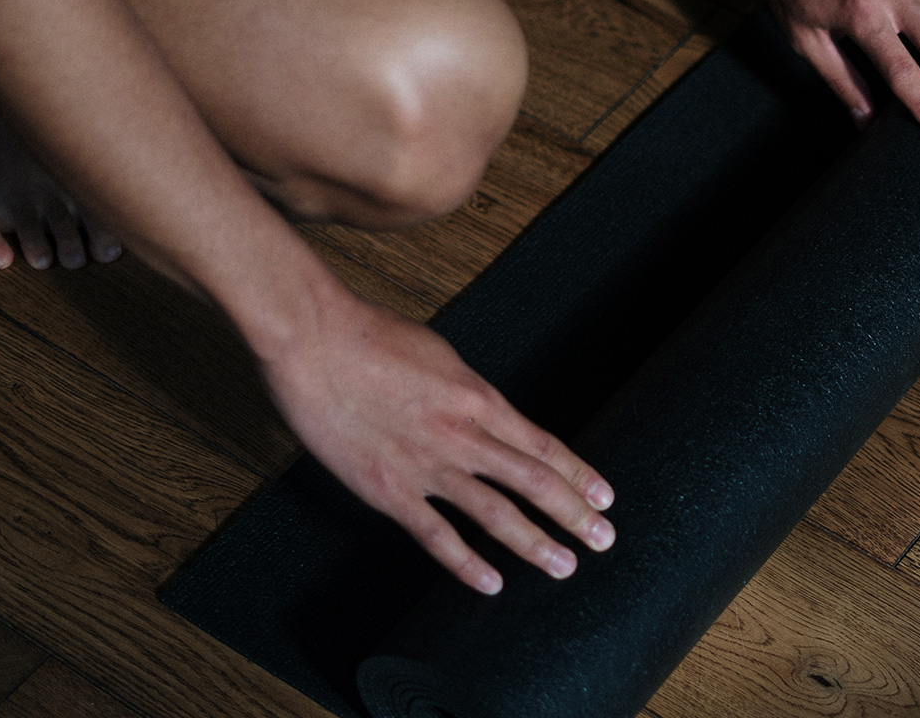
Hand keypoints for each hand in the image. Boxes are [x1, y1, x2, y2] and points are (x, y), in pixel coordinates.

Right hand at [259, 295, 614, 593]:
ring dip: (534, 543)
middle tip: (604, 539)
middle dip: (573, 514)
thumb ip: (467, 392)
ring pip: (494, 513)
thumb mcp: (441, 356)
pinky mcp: (387, 489)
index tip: (604, 496)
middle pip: (533, 481)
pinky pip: (435, 535)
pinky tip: (491, 583)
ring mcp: (426, 465)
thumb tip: (488, 413)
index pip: (541, 445)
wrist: (314, 340)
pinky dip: (466, 563)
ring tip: (565, 567)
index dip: (577, 474)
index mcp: (478, 398)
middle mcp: (462, 434)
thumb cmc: (372, 336)